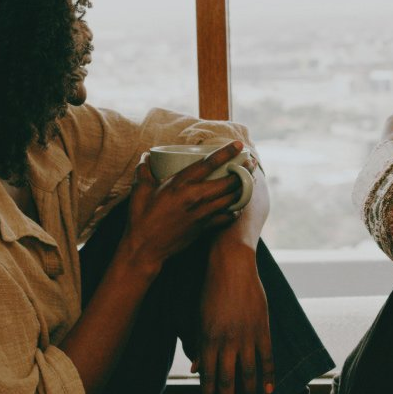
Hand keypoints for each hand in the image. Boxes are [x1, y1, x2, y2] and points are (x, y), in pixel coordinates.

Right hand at [119, 141, 245, 271]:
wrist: (145, 248)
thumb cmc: (141, 218)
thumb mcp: (140, 191)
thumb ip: (144, 171)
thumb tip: (146, 158)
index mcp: (180, 184)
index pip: (209, 164)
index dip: (226, 152)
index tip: (238, 145)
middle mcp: (195, 197)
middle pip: (228, 182)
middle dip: (243, 171)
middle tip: (251, 163)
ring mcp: (202, 213)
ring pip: (231, 199)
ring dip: (243, 189)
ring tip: (250, 181)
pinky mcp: (204, 227)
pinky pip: (226, 217)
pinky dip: (235, 210)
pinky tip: (238, 206)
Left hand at [190, 246, 274, 393]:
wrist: (231, 266)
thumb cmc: (210, 290)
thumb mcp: (198, 318)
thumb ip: (199, 345)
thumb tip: (197, 369)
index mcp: (208, 339)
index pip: (208, 376)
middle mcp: (227, 341)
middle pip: (227, 380)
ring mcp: (247, 335)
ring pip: (248, 373)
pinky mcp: (262, 328)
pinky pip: (267, 357)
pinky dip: (268, 375)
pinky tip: (269, 390)